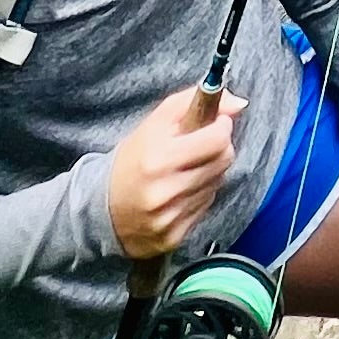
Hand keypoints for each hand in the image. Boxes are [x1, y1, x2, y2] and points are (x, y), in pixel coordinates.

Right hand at [108, 88, 242, 259]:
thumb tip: (239, 102)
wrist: (99, 208)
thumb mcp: (156, 122)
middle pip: (223, 162)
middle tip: (199, 147)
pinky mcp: (172, 238)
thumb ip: (195, 101)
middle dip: (217, 149)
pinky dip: (199, 197)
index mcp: (158, 159)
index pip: (217, 140)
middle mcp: (164, 192)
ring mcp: (168, 219)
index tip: (215, 125)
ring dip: (208, 173)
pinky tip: (180, 193)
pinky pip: (205, 208)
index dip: (221, 128)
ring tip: (185, 171)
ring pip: (216, 184)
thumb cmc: (132, 159)